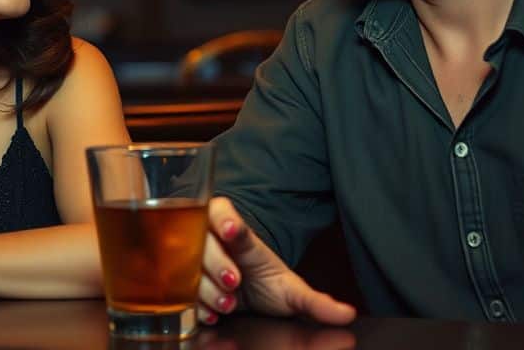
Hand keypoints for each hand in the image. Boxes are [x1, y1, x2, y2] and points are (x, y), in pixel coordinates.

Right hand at [197, 197, 355, 325]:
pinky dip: (194, 304)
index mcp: (236, 232)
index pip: (221, 210)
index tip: (232, 230)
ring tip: (227, 304)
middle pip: (202, 240)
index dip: (225, 218)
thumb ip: (316, 302)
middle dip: (216, 263)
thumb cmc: (266, 284)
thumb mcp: (291, 292)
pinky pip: (176, 290)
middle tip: (234, 281)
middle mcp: (211, 242)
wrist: (247, 303)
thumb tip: (347, 313)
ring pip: (186, 267)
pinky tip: (211, 314)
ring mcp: (193, 263)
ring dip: (206, 287)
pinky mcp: (182, 285)